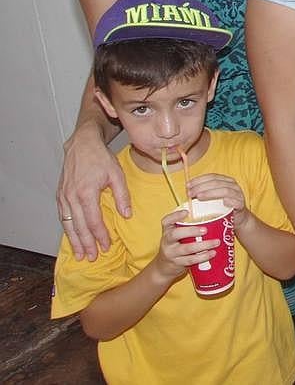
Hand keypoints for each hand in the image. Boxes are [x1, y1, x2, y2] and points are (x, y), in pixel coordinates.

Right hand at [58, 122, 129, 259]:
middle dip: (86, 244)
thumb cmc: (100, 158)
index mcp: (86, 193)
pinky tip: (72, 237)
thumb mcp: (117, 174)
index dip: (100, 236)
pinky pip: (63, 217)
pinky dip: (67, 229)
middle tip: (92, 258)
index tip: (106, 247)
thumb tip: (126, 215)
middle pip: (79, 227)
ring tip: (80, 254)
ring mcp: (63, 197)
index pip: (93, 221)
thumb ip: (122, 196)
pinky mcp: (60, 195)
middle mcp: (71, 197)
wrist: (82, 144)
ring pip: (68, 224)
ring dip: (74, 241)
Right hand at [153, 208, 216, 281]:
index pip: (166, 221)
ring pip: (187, 249)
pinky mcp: (178, 263)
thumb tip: (212, 217)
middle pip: (175, 234)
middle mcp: (167, 241)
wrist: (164, 266)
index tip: (186, 212)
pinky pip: (191, 260)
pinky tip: (212, 253)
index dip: (175, 216)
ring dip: (203, 245)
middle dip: (191, 231)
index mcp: (167, 230)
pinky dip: (203, 256)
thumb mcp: (177, 234)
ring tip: (216, 242)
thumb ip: (188, 225)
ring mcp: (171, 253)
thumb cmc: (176, 245)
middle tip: (205, 230)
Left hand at [187, 173, 251, 230]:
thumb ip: (204, 193)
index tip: (188, 185)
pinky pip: (235, 201)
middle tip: (190, 193)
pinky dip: (229, 200)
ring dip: (211, 193)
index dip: (199, 179)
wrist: (238, 218)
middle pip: (216, 182)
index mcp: (226, 181)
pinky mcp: (241, 204)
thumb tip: (188, 191)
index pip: (212, 176)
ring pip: (225, 190)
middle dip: (201, 187)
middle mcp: (233, 185)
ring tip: (199, 197)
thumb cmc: (223, 208)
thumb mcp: (213, 198)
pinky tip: (222, 202)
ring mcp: (238, 194)